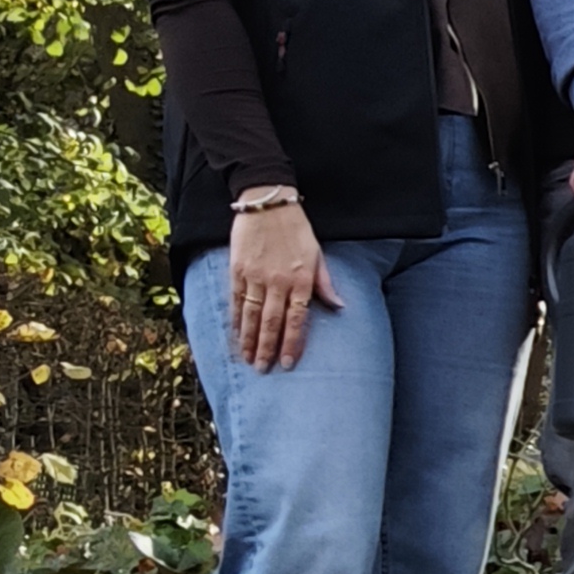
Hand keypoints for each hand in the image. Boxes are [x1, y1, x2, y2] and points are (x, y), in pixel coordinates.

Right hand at [227, 202, 339, 371]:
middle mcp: (277, 282)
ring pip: (250, 315)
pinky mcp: (237, 269)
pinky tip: (234, 335)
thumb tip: (339, 306)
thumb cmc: (296, 229)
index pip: (297, 320)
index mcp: (300, 280)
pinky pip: (235, 300)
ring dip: (248, 340)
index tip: (288, 363)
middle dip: (267, 349)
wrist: (267, 203)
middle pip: (271, 322)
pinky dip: (234, 320)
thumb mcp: (317, 254)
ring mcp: (255, 276)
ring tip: (247, 360)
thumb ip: (325, 283)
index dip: (292, 344)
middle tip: (263, 370)